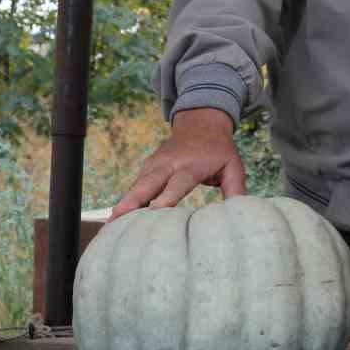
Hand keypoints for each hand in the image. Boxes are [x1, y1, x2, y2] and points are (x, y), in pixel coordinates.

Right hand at [112, 108, 245, 217]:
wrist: (201, 123)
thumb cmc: (219, 150)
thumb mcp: (233, 165)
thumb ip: (236, 189)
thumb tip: (239, 213)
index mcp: (191, 165)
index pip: (176, 183)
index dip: (166, 197)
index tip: (155, 211)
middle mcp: (169, 164)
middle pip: (148, 184)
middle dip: (132, 201)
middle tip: (117, 218)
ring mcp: (155, 165)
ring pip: (137, 187)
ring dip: (123, 205)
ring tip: (109, 227)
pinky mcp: (147, 168)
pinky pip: (135, 187)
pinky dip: (126, 202)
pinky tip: (115, 221)